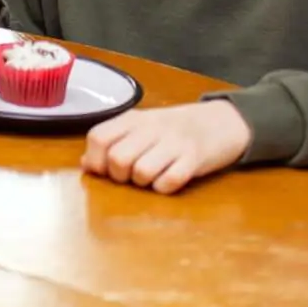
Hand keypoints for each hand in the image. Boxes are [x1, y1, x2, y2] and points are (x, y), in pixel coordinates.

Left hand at [80, 101, 252, 194]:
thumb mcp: (139, 129)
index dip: (95, 160)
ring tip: (151, 176)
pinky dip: (164, 187)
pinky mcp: (195, 160)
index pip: (99, 137)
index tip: (104, 169)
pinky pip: (169, 182)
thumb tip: (85, 164)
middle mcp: (151, 128)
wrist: (221, 122)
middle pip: (118, 159)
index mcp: (133, 119)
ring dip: (142, 183)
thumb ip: (112, 142)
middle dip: (119, 176)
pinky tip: (168, 180)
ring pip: (142, 172)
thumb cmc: (172, 129)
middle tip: (131, 175)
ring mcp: (175, 143)